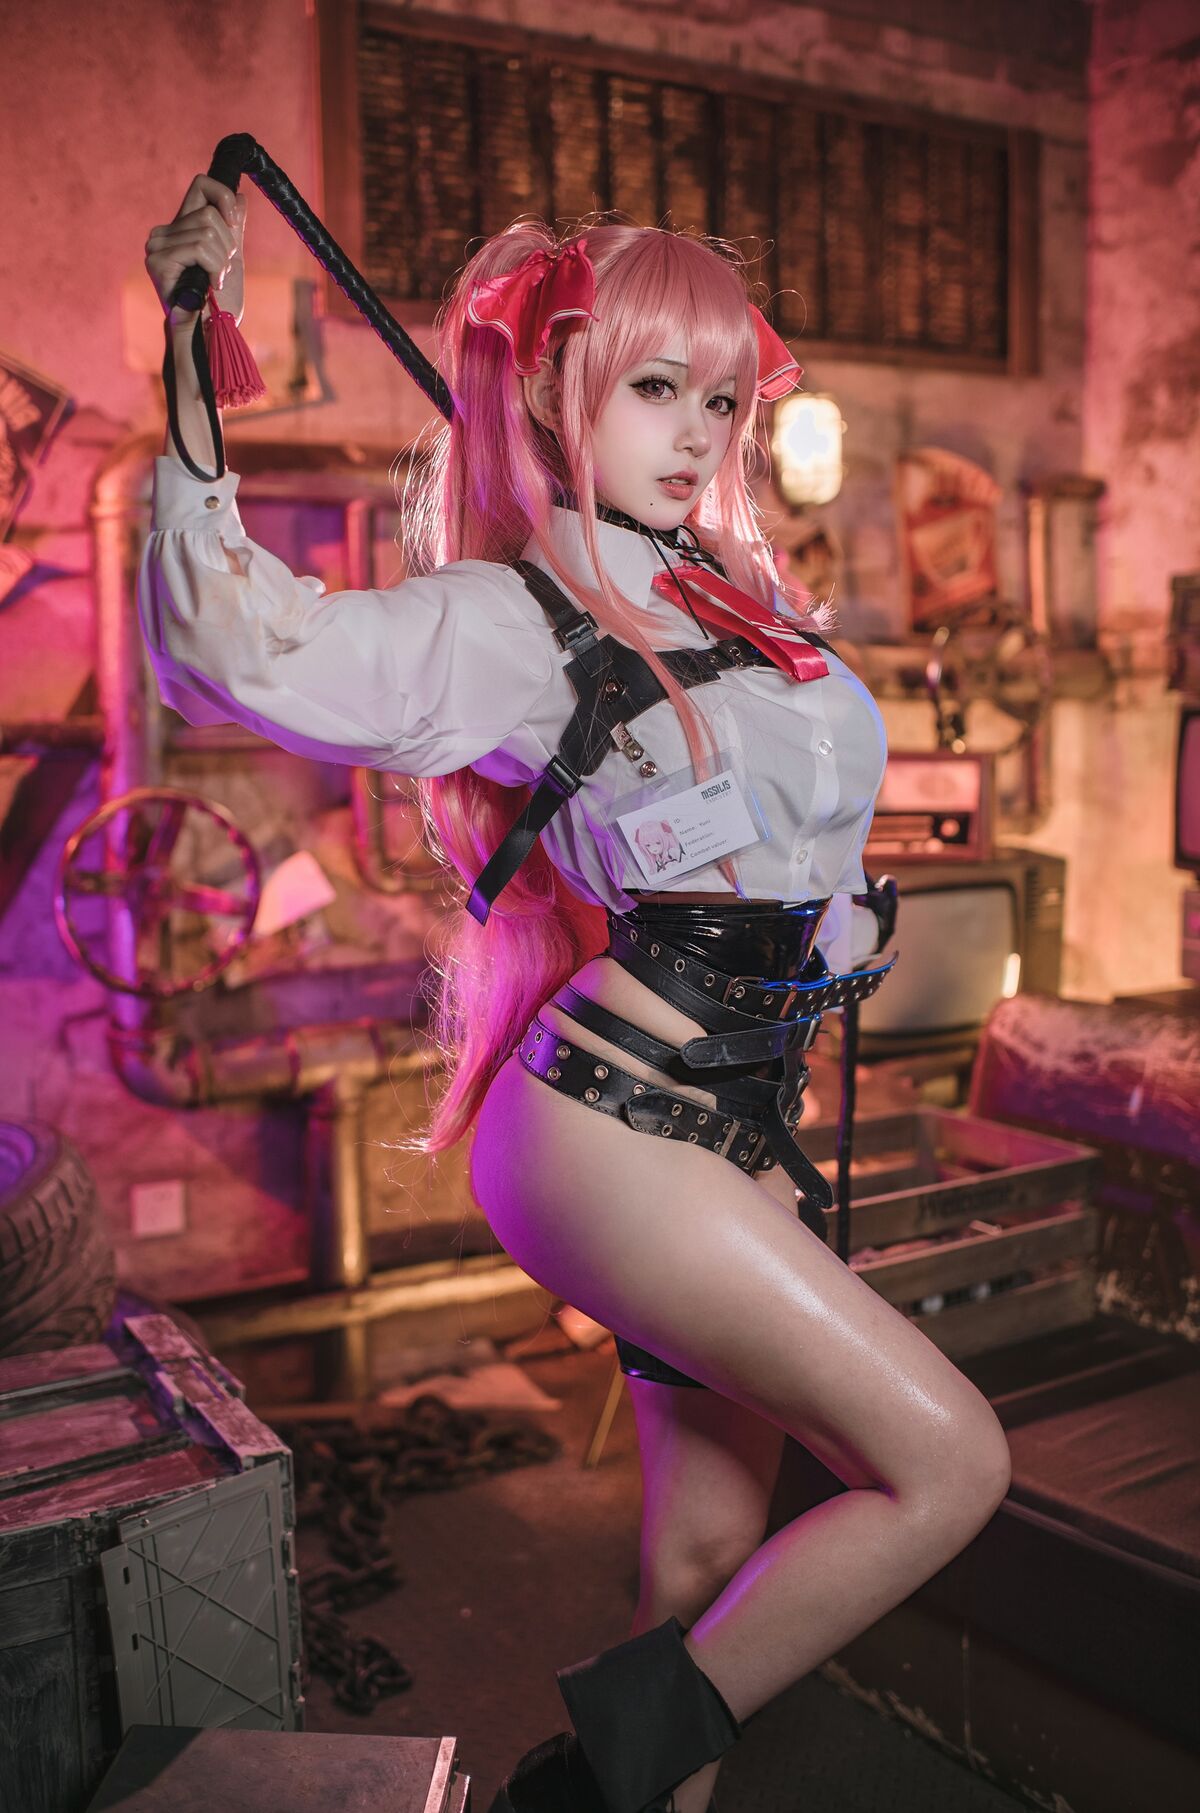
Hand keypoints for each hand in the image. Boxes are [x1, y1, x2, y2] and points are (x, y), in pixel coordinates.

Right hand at [145, 174, 245, 327]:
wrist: (209, 334)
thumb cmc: (218, 303)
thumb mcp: (231, 259)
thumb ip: (233, 229)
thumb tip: (240, 196)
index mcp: (180, 228)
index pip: (201, 185)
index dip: (223, 197)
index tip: (234, 224)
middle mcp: (164, 233)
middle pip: (209, 214)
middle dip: (228, 246)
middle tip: (222, 271)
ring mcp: (157, 246)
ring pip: (206, 231)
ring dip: (222, 261)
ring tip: (216, 280)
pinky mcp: (158, 261)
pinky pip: (198, 248)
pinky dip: (214, 267)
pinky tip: (211, 285)